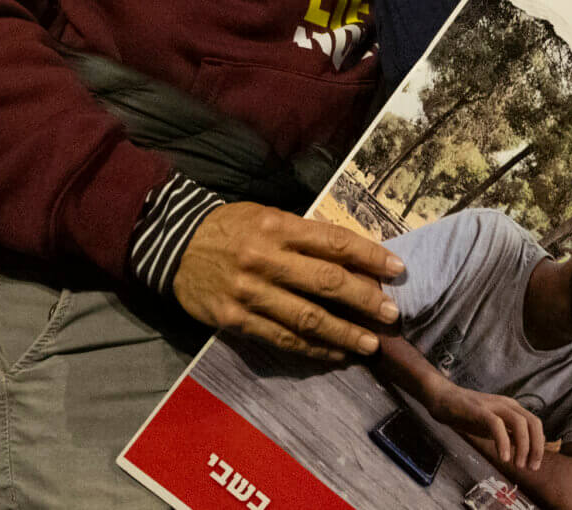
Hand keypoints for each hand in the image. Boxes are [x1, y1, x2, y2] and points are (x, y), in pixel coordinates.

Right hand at [171, 202, 401, 362]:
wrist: (174, 246)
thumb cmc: (230, 229)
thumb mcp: (266, 216)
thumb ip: (304, 236)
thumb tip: (353, 259)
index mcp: (277, 226)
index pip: (333, 241)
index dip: (369, 256)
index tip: (398, 269)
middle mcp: (265, 258)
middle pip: (325, 281)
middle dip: (364, 300)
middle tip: (391, 315)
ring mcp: (249, 292)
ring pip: (306, 318)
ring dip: (343, 334)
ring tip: (371, 345)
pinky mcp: (235, 319)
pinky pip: (281, 338)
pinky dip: (312, 349)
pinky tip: (335, 354)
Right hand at [429, 385, 546, 471]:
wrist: (443, 398)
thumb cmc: (467, 414)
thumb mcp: (493, 425)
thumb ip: (509, 433)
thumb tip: (526, 449)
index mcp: (512, 408)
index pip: (535, 424)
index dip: (539, 445)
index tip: (534, 465)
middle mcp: (506, 404)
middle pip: (533, 422)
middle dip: (536, 447)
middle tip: (530, 468)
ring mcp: (493, 406)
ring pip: (519, 423)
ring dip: (523, 446)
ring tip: (517, 465)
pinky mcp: (479, 410)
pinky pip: (497, 425)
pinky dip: (503, 442)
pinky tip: (503, 457)